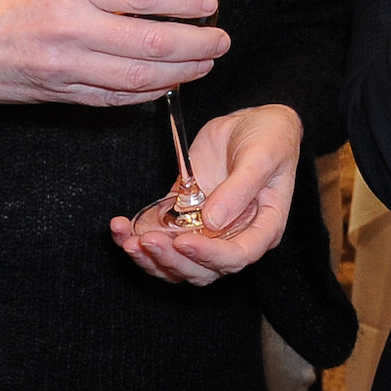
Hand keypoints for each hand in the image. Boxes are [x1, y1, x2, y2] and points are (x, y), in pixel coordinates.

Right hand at [0, 0, 224, 141]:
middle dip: (197, 45)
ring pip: (140, 80)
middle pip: (152, 45)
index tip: (210, 2)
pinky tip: (166, 86)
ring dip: (181, 74)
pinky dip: (147, 95)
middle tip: (221, 40)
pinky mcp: (59, 95)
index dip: (186, 2)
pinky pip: (115, 100)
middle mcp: (69, 30)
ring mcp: (65, 69)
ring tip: (205, 63)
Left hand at [112, 104, 299, 284]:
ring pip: (178, 262)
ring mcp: (207, 230)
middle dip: (172, 260)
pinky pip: (162, 236)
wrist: (254, 122)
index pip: (237, 256)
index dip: (209, 256)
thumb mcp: (262, 156)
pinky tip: (121, 228)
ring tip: (128, 241)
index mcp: (262, 228)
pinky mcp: (185, 215)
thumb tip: (214, 221)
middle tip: (148, 241)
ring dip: (151, 259)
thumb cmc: (270, 139)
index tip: (182, 241)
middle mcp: (233, 237)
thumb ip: (240, 188)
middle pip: (202, 269)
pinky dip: (139, 237)